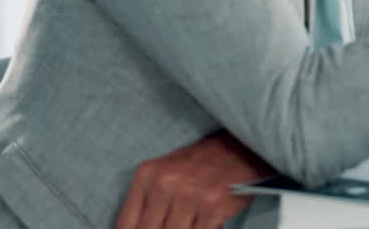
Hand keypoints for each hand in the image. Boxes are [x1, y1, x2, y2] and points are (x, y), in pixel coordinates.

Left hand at [115, 131, 274, 228]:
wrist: (243, 148)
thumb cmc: (203, 164)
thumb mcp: (167, 174)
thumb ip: (149, 203)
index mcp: (147, 175)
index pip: (125, 226)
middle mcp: (165, 184)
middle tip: (175, 225)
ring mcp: (189, 195)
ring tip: (189, 223)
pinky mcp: (212, 205)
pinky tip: (204, 224)